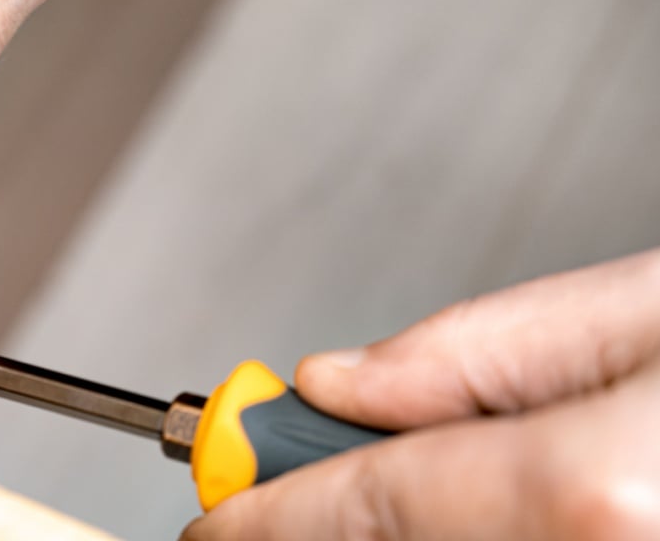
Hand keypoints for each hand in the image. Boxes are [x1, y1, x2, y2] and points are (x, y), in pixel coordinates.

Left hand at [184, 250, 659, 539]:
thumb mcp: (642, 311)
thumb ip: (474, 351)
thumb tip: (343, 383)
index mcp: (595, 489)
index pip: (367, 508)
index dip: (270, 514)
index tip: (213, 519)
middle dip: (316, 514)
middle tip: (292, 460)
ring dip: (394, 524)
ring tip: (426, 452)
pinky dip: (452, 535)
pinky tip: (470, 494)